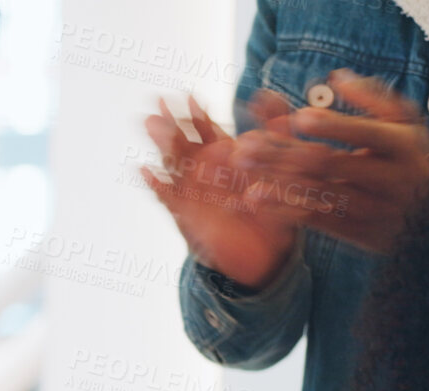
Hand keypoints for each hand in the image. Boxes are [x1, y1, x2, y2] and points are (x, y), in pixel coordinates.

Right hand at [141, 92, 299, 288]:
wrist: (264, 255)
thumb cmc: (271, 210)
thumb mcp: (280, 168)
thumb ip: (277, 133)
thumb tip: (270, 98)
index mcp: (224, 157)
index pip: (206, 130)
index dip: (197, 113)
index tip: (189, 96)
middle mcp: (203, 171)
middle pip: (183, 141)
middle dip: (171, 121)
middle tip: (159, 102)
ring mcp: (192, 192)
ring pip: (172, 163)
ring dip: (161, 144)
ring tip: (151, 125)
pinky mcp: (187, 215)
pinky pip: (168, 198)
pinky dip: (157, 185)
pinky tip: (147, 171)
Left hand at [232, 69, 428, 251]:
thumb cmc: (411, 158)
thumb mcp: (405, 123)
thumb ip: (374, 98)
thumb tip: (336, 77)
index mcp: (401, 146)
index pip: (365, 134)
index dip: (332, 126)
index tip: (299, 117)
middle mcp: (388, 179)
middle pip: (330, 164)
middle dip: (285, 152)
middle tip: (248, 143)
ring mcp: (373, 209)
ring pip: (319, 194)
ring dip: (276, 180)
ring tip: (244, 167)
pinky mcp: (358, 233)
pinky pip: (317, 222)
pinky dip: (284, 209)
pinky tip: (256, 197)